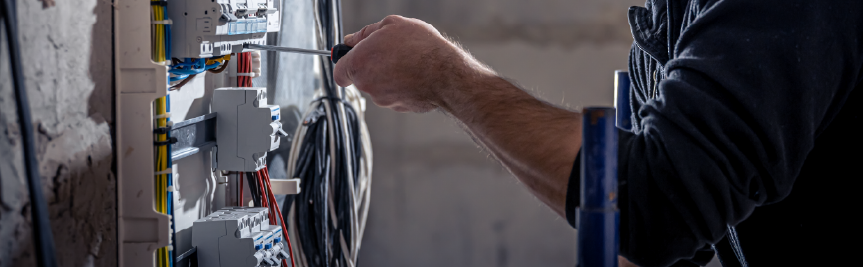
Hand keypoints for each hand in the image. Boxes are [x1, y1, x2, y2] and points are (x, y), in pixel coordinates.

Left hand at [333, 15, 491, 112]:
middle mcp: (367, 85)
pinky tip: (416, 75)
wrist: (445, 74)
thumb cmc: (419, 47)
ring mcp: (383, 99)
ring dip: (389, 76)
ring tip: (408, 62)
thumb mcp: (391, 25)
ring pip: (379, 87)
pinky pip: (395, 95)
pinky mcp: (399, 107)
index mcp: (358, 64)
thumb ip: (365, 33)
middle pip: (361, 78)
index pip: (339, 72)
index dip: (344, 64)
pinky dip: (402, 86)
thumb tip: (352, 40)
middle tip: (391, 52)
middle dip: (372, 66)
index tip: (352, 58)